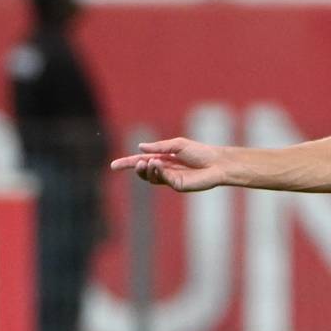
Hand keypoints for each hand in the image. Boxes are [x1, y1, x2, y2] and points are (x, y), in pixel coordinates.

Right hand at [109, 137, 229, 191]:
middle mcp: (165, 170)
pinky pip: (162, 180)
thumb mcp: (177, 145)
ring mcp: (170, 179)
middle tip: (137, 163)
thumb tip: (140, 147)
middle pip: (143, 172)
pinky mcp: (177, 185)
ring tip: (149, 162)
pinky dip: (157, 172)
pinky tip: (158, 164)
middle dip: (136, 168)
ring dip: (147, 170)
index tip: (113, 166)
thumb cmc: (200, 152)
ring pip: (151, 178)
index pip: (141, 161)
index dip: (127, 163)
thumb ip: (159, 147)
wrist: (217, 162)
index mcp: (163, 159)